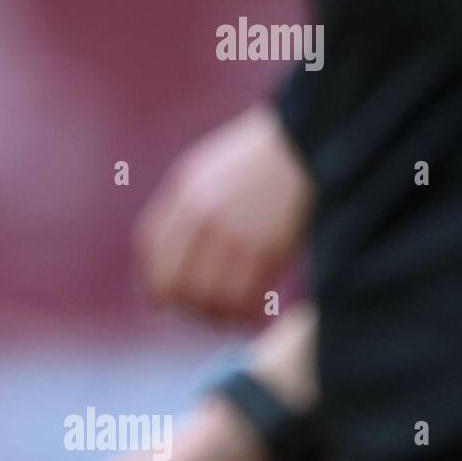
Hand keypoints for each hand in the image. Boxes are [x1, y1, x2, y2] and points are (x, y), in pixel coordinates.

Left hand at [134, 104, 312, 321]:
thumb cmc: (264, 158)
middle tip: (201, 314)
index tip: (160, 300)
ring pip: (205, 296)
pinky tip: (251, 314)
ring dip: (215, 314)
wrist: (310, 143)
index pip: (151, 246)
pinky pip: (240, 298)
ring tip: (230, 318)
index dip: (153, 279)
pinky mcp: (263, 250)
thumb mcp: (211, 169)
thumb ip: (188, 204)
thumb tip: (175, 248)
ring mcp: (230, 233)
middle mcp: (199, 215)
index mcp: (184, 190)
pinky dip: (242, 313)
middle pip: (173, 279)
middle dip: (183, 304)